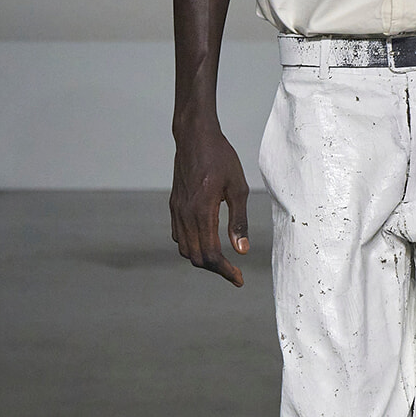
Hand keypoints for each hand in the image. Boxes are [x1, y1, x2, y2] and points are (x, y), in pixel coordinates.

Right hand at [170, 125, 249, 285]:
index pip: (212, 254)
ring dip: (203, 259)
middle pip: (197, 257)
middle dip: (216, 269)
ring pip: (185, 249)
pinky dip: (192, 246)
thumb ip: (239, 221)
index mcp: (202, 211)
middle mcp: (185, 214)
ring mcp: (177, 210)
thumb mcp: (238, 188)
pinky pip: (179, 236)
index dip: (226, 271)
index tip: (239, 279)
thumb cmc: (221, 157)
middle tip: (235, 272)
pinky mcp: (174, 205)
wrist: (195, 136)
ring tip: (223, 260)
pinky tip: (207, 241)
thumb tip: (241, 251)